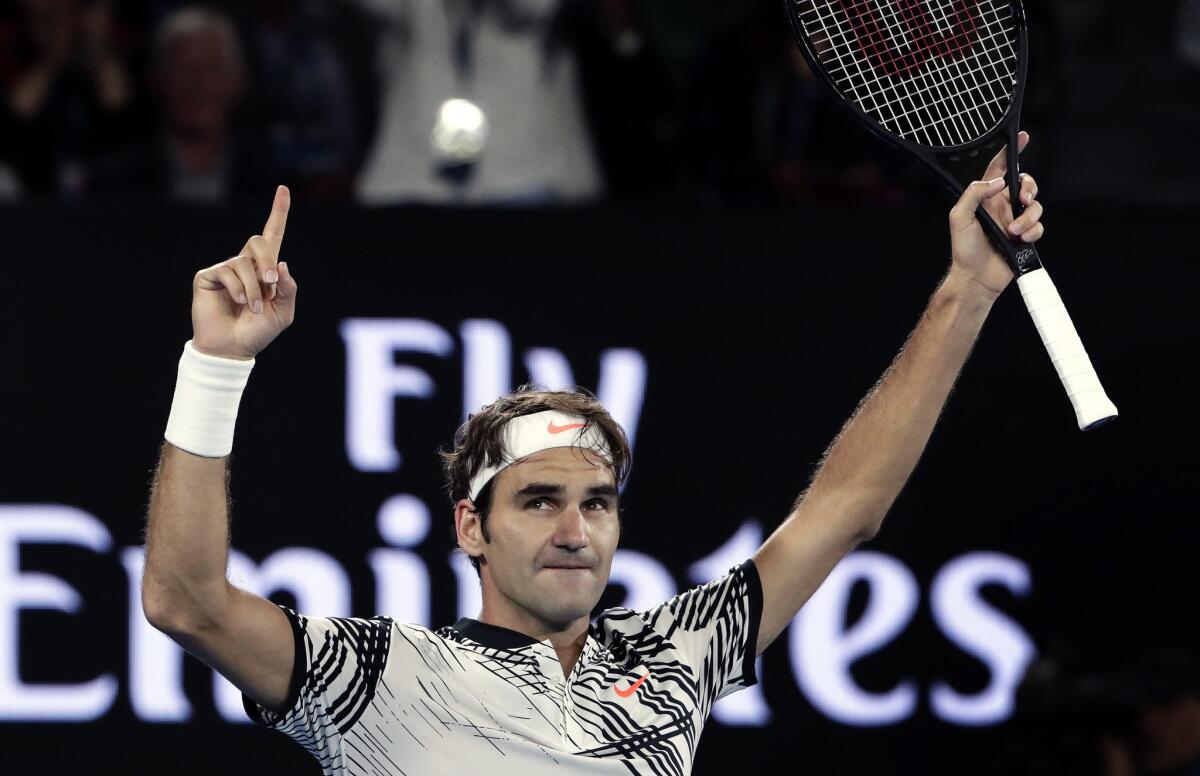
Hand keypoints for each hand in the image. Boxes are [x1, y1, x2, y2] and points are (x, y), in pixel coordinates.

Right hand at [191, 186, 296, 359]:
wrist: (233, 349)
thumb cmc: (258, 331)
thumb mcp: (283, 311)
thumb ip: (287, 287)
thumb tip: (280, 262)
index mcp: (265, 269)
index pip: (273, 235)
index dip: (278, 212)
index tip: (283, 189)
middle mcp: (244, 264)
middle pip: (259, 242)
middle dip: (267, 262)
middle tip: (270, 284)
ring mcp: (225, 269)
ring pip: (245, 263)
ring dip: (254, 288)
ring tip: (252, 307)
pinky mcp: (207, 276)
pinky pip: (228, 272)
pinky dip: (239, 289)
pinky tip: (239, 303)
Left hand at [947, 131, 1043, 301]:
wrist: (976, 278)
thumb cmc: (963, 249)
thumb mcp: (959, 217)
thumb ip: (974, 194)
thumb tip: (997, 182)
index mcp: (986, 198)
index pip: (999, 168)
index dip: (1011, 151)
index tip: (1022, 136)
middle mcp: (1002, 206)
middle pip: (1026, 184)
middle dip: (1029, 188)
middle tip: (1022, 200)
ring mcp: (1015, 221)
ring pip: (1035, 206)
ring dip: (1027, 218)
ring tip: (1013, 232)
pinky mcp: (1026, 236)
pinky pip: (1039, 226)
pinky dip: (1033, 232)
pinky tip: (1021, 240)